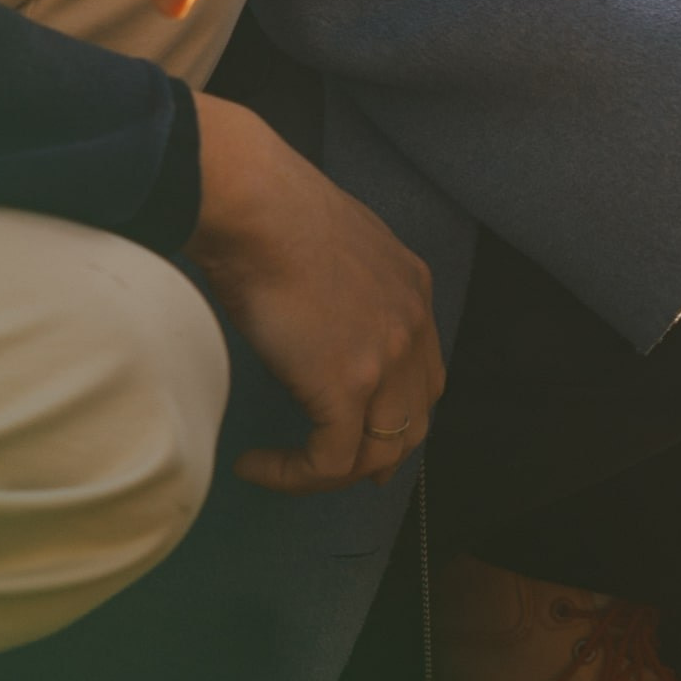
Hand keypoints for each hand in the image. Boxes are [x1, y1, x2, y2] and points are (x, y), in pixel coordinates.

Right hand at [191, 94, 444, 490]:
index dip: (399, 411)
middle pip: (416, 417)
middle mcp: (412, 326)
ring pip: (381, 450)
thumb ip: (338, 285)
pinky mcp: (346, 386)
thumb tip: (309, 311)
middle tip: (341, 473)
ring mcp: (386, 359)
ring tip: (285, 469)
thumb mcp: (329, 244)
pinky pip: (331, 460)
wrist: (255, 204)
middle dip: (382, 453)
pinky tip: (257, 465)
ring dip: (333, 473)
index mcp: (412, 289)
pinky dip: (294, 475)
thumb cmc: (269, 212)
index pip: (425, 371)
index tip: (365, 433)